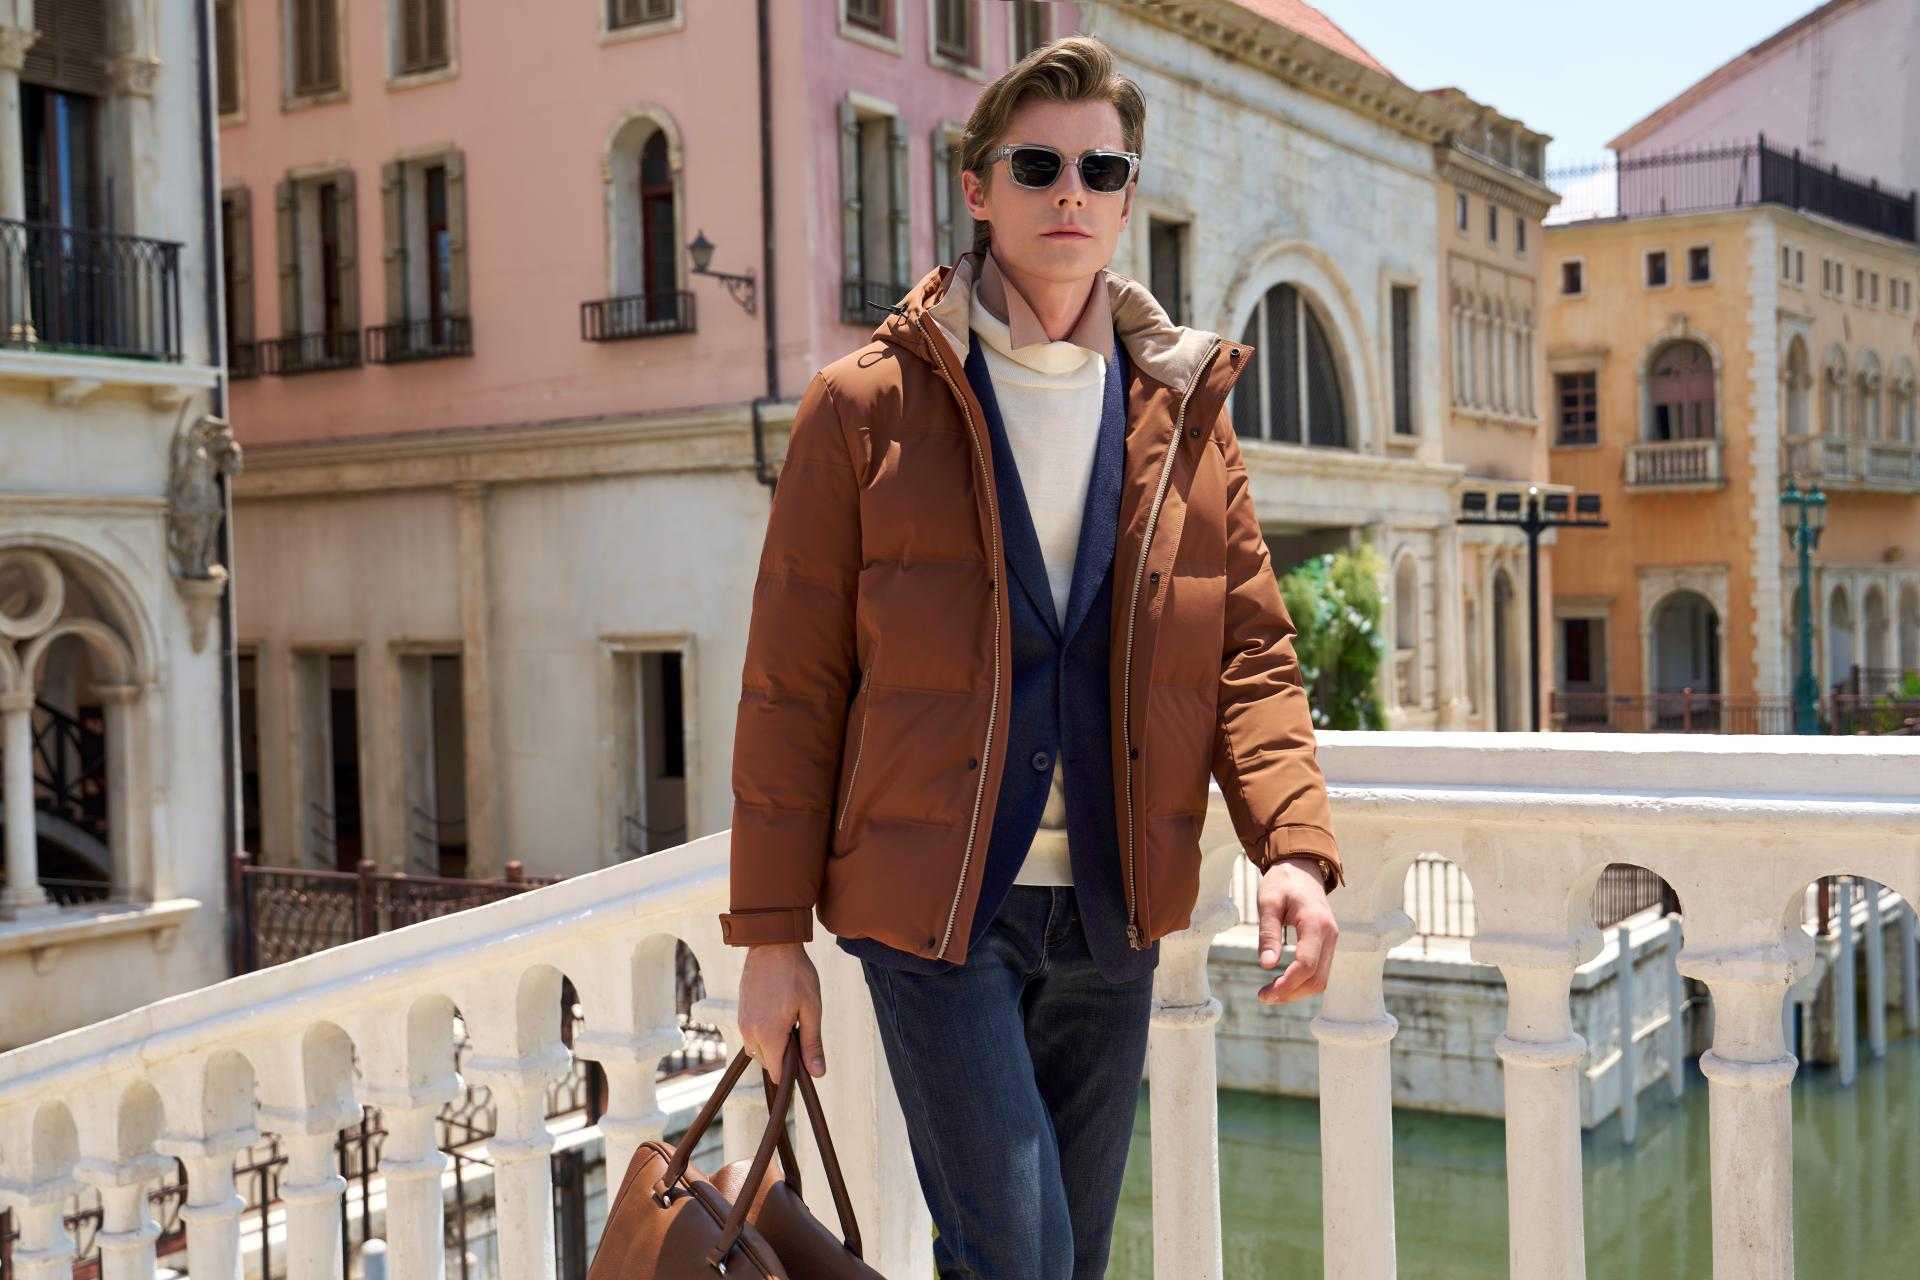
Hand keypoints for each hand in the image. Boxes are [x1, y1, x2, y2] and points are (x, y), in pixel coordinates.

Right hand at [738, 941, 825, 1083]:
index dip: (792, 1071)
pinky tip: (778, 1013)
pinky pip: (751, 1035)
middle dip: (783, 1055)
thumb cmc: (796, 975)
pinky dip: (765, 1033)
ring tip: (789, 1019)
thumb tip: (817, 1074)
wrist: (772, 944)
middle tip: (799, 1029)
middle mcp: (749, 1032)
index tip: (805, 1056)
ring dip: (773, 1044)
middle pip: (766, 1063)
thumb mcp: (811, 1009)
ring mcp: (742, 1022)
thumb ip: (812, 1044)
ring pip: (758, 1050)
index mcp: (768, 1035)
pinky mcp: (740, 1013)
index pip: (776, 1073)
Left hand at [1253, 856, 1338, 1003]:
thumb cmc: (1283, 882)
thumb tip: (1266, 965)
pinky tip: (1282, 983)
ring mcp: (1332, 941)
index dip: (1287, 984)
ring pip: (1321, 979)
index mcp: (1316, 923)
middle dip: (1291, 993)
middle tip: (1263, 996)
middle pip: (1317, 979)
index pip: (1307, 965)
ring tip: (1270, 993)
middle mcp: (1330, 935)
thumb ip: (1268, 933)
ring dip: (1297, 992)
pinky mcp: (1327, 944)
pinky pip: (1320, 971)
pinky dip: (1302, 983)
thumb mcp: (1268, 902)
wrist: (1302, 868)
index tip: (1264, 993)